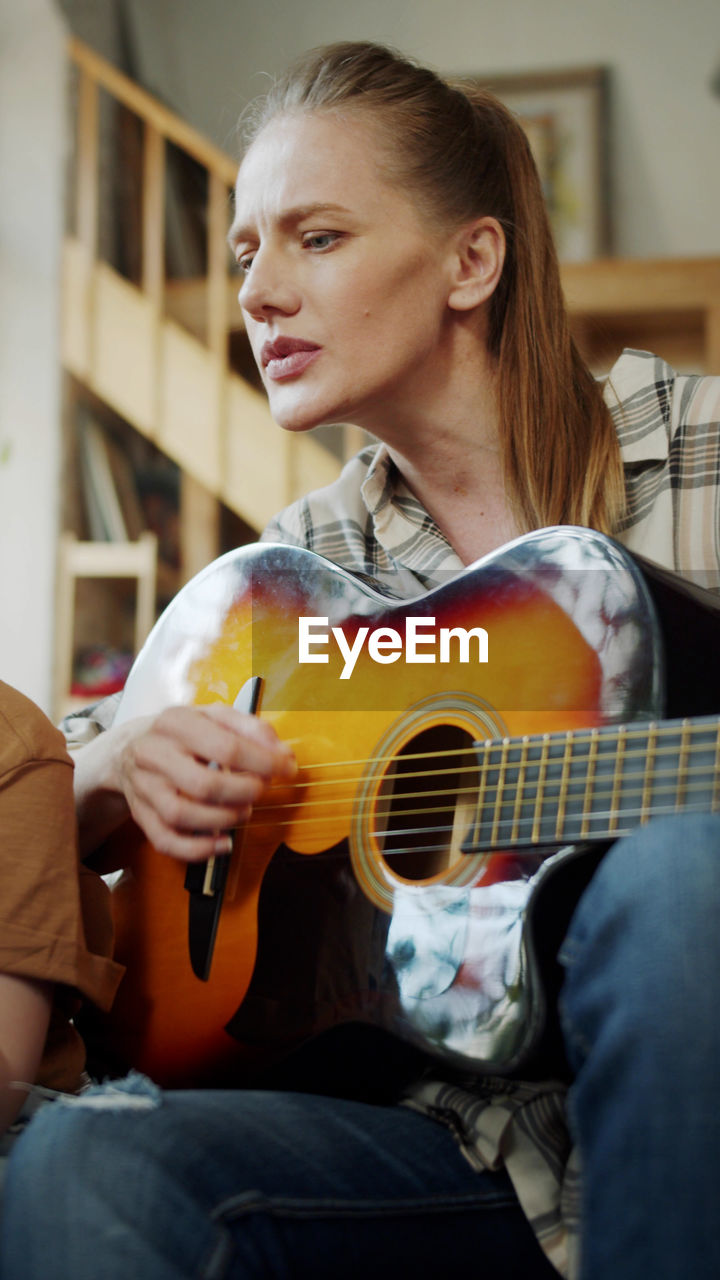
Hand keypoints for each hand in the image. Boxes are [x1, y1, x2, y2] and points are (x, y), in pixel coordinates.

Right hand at [112, 703, 295, 861]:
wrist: (127, 748)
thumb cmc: (182, 734)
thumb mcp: (215, 716)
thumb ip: (251, 729)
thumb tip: (282, 754)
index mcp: (176, 722)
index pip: (226, 748)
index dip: (264, 763)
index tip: (287, 768)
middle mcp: (153, 753)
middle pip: (204, 785)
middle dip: (245, 793)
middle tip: (260, 790)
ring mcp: (143, 786)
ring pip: (182, 815)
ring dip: (224, 820)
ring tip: (243, 811)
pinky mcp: (140, 815)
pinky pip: (166, 841)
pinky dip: (199, 849)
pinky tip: (223, 844)